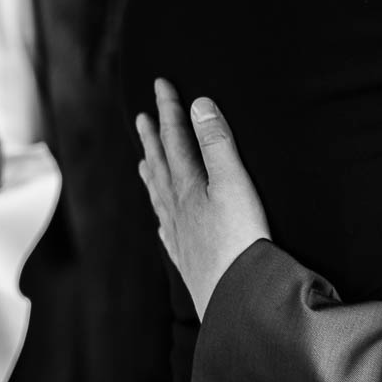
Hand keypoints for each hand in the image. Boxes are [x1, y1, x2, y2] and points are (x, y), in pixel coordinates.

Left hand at [136, 79, 271, 319]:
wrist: (236, 296)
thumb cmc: (240, 238)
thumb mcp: (234, 182)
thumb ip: (217, 143)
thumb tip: (199, 104)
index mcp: (188, 186)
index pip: (176, 139)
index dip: (169, 111)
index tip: (160, 85)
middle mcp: (178, 208)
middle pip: (161, 165)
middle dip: (153, 138)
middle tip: (141, 117)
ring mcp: (180, 234)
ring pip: (160, 197)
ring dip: (152, 174)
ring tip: (143, 162)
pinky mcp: (188, 259)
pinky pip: (167, 231)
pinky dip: (162, 218)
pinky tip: (162, 222)